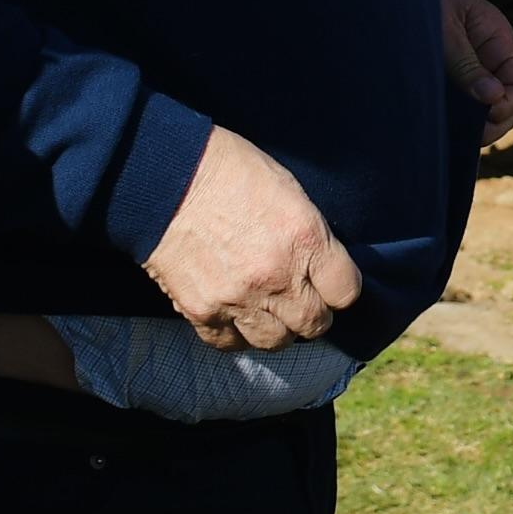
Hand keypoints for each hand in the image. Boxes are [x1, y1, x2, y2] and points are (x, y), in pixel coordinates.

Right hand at [141, 128, 363, 348]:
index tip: (330, 284)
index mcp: (306, 239)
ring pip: (274, 341)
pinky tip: (234, 314)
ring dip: (276, 328)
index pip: (346, 292)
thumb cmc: (230, 170)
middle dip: (312, 313)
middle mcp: (278, 276)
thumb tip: (319, 264)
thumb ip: (309, 234)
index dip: (340, 289)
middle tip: (300, 300)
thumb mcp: (288, 190)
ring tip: (267, 310)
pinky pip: (229, 343)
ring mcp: (239, 298)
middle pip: (314, 324)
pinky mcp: (202, 311)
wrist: (165, 176)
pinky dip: (234, 333)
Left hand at [440, 0, 512, 146]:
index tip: (486, 113)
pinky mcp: (447, 80)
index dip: (510, 103)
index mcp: (497, 40)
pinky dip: (457, 120)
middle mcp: (489, 59)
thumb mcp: (444, 29)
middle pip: (509, 102)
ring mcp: (469, 70)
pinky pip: (462, 107)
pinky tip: (442, 126)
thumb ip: (466, 64)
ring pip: (487, 109)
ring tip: (453, 132)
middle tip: (469, 134)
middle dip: (495, 122)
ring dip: (475, 124)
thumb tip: (493, 99)